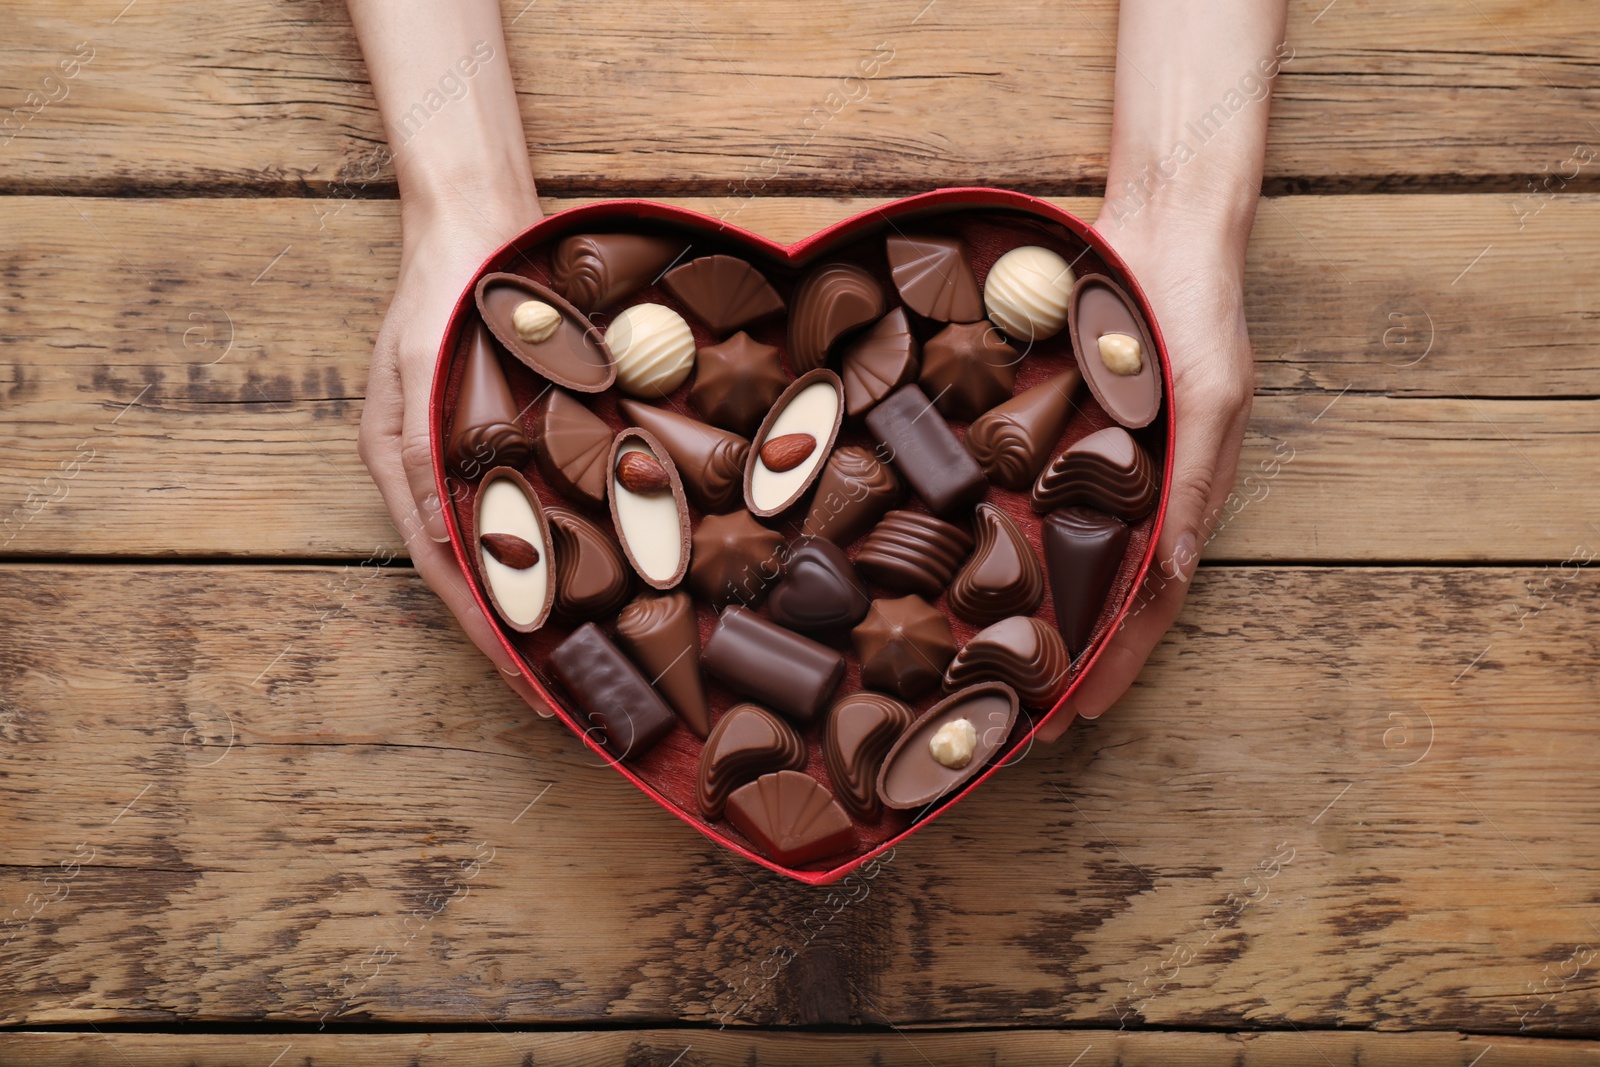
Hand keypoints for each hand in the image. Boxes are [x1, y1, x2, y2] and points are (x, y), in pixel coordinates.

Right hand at [357, 195, 555, 714]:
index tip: (525, 685)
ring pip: (499, 556)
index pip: (448, 575)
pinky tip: (578, 585)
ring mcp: (462, 460)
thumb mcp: (419, 367)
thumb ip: (422, 455)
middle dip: (511, 643)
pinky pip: (521, 513)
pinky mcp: (495, 442)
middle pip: (472, 580)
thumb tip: (441, 541)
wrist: (470, 226)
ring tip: (569, 663)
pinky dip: (545, 558)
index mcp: (400, 465)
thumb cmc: (440, 291)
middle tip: (556, 700)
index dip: (488, 635)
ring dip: (530, 611)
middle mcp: (430, 475)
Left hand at [1037, 220, 1254, 739]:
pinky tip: (980, 575)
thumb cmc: (1194, 316)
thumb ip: (1192, 491)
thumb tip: (1169, 577)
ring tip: (993, 668)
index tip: (1078, 716)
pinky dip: (1017, 549)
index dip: (1116, 663)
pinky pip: (1040, 505)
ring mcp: (1100, 468)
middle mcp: (1138, 494)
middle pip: (1104, 595)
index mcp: (1181, 498)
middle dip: (1069, 659)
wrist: (1161, 233)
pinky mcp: (1064, 435)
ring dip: (1038, 617)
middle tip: (1019, 717)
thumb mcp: (1207, 404)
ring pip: (1068, 560)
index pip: (1150, 604)